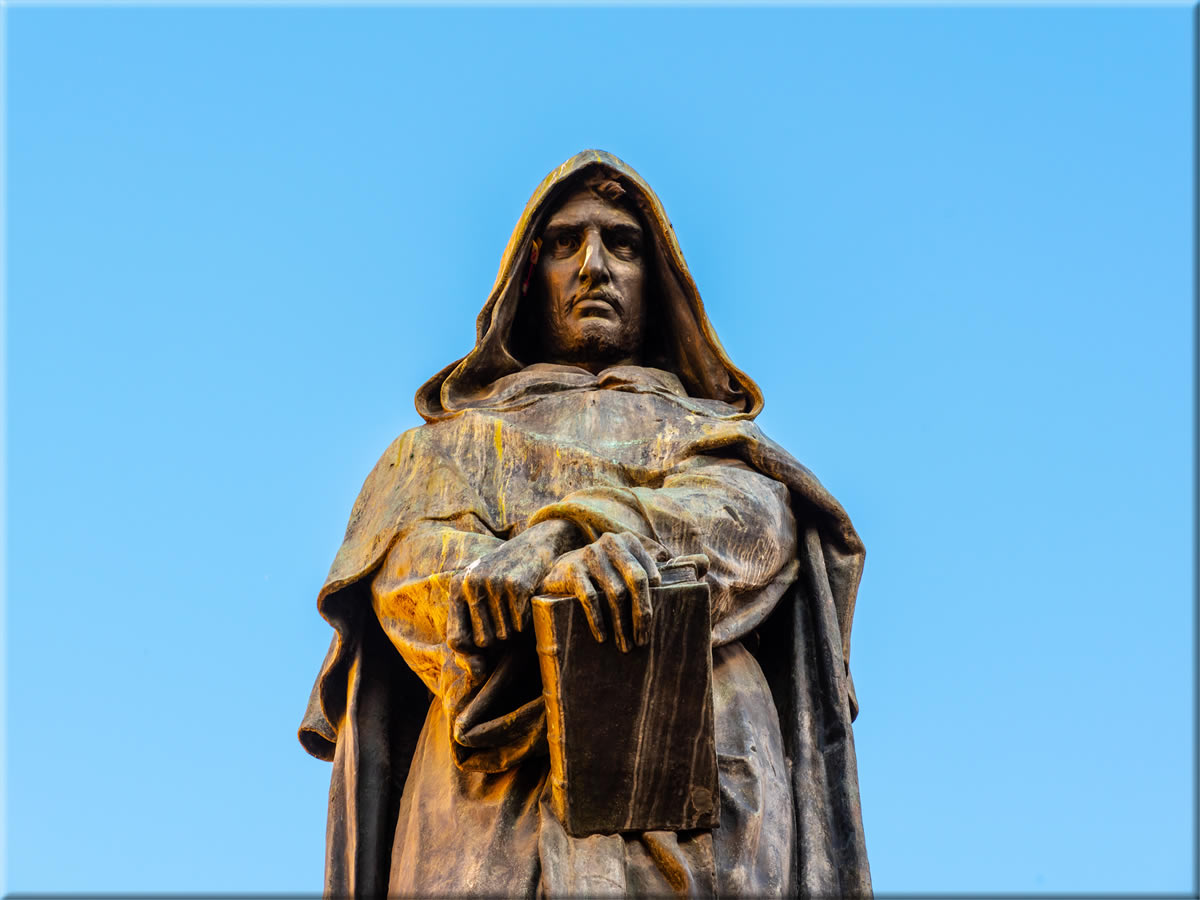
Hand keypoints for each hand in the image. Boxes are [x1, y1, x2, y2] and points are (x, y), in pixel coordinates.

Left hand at [447, 519, 578, 651]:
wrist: (535, 544)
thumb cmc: (504, 580)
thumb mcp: (480, 597)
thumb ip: (470, 635)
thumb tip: (478, 673)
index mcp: (457, 587)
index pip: (456, 639)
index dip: (470, 655)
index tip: (483, 657)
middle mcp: (471, 584)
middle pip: (483, 641)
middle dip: (498, 638)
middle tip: (506, 621)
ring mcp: (494, 584)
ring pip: (504, 635)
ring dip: (514, 629)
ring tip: (515, 608)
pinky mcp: (518, 586)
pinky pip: (521, 624)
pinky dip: (526, 620)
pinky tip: (527, 601)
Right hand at [539, 531, 663, 651]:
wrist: (558, 572)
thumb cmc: (601, 574)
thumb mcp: (625, 565)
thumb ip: (657, 567)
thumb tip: (699, 568)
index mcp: (629, 541)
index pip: (649, 572)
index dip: (653, 600)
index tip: (653, 624)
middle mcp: (611, 543)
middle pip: (636, 580)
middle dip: (642, 613)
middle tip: (643, 640)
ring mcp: (591, 554)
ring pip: (615, 592)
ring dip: (621, 624)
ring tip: (625, 646)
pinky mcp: (573, 569)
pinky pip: (589, 598)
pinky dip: (598, 620)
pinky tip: (603, 637)